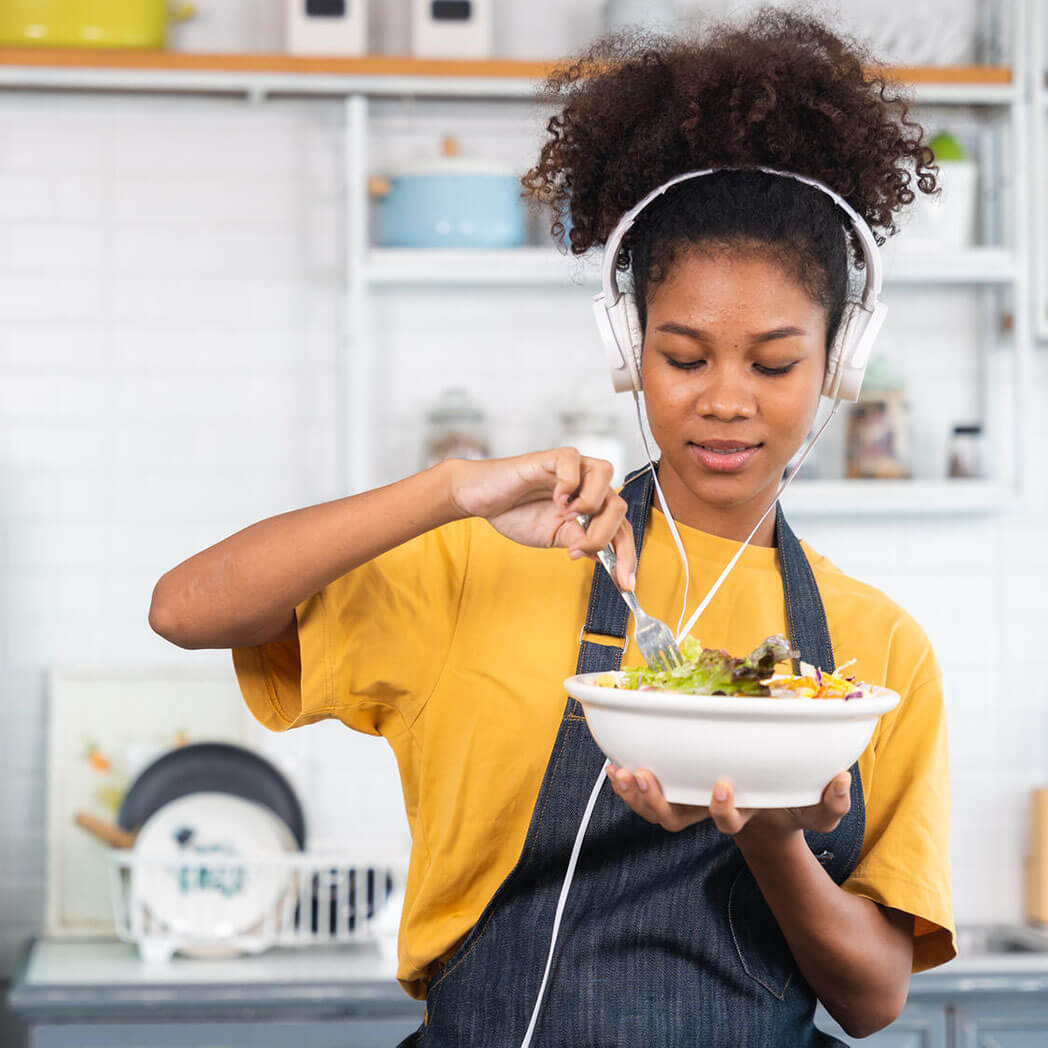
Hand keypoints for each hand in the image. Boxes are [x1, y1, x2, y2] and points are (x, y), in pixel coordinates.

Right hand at [445, 448, 635, 589]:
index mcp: (593, 507)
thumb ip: (580, 543)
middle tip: (575, 550)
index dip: (627, 556)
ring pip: (605, 476)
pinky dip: (568, 483)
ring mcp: (573, 469)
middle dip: (603, 536)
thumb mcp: (554, 538)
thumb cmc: (517, 514)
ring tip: (567, 517)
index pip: (621, 529)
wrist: (484, 500)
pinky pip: (574, 461)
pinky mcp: (553, 458)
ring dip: (590, 504)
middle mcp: (588, 485)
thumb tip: (605, 557)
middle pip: (619, 506)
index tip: (625, 585)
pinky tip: (555, 498)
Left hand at [607, 764, 851, 841]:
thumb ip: (831, 802)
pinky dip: (626, 783)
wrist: (772, 806)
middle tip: (648, 777)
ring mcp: (687, 801)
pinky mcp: (674, 787)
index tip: (723, 786)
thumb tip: (841, 781)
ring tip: (624, 771)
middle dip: (657, 802)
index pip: (727, 821)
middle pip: (675, 820)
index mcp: (741, 812)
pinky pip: (644, 794)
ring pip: (654, 810)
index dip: (722, 810)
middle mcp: (707, 811)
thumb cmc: (792, 800)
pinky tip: (615, 765)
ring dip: (635, 794)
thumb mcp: (817, 807)